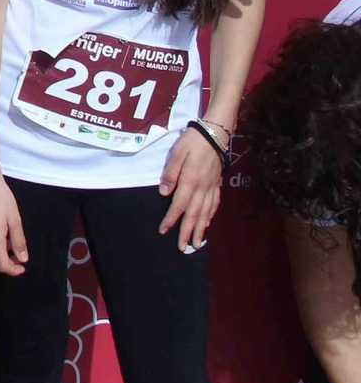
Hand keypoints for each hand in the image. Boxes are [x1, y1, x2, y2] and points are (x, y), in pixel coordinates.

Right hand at [0, 171, 29, 276]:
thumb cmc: (1, 197)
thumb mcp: (15, 219)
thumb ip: (19, 241)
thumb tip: (22, 259)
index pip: (1, 265)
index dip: (13, 270)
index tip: (22, 267)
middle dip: (6, 265)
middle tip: (18, 258)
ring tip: (10, 243)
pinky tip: (0, 233)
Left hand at [159, 127, 223, 253]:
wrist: (216, 133)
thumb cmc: (192, 141)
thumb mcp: (177, 153)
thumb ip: (170, 173)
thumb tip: (164, 193)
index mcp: (191, 180)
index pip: (179, 205)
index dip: (171, 219)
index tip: (164, 230)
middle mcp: (203, 188)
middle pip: (194, 214)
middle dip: (187, 232)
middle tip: (183, 248)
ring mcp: (212, 187)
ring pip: (206, 213)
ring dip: (200, 229)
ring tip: (196, 243)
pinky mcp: (217, 184)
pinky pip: (214, 204)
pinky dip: (210, 216)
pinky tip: (207, 224)